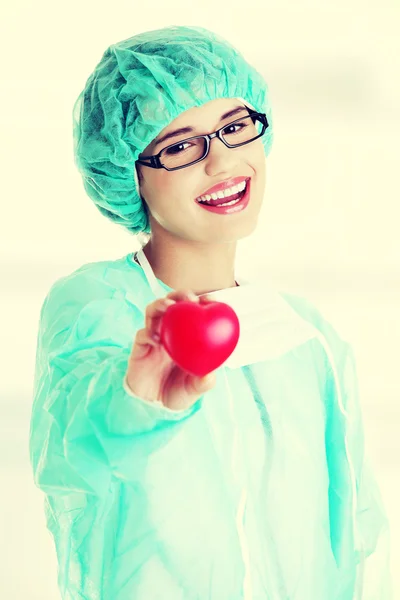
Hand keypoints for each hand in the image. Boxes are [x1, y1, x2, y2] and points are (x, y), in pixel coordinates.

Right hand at [126, 290, 216, 409]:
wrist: (152, 405)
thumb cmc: (177, 392)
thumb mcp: (193, 390)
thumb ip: (202, 383)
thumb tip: (210, 376)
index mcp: (188, 337)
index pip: (195, 312)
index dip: (203, 302)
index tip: (210, 299)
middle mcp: (171, 332)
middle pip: (174, 304)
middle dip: (180, 295)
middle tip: (189, 299)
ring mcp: (154, 336)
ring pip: (154, 312)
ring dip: (161, 305)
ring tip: (169, 307)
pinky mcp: (140, 346)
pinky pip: (142, 334)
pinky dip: (148, 333)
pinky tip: (156, 339)